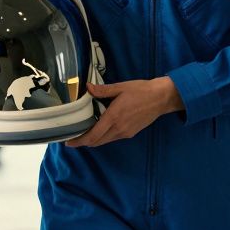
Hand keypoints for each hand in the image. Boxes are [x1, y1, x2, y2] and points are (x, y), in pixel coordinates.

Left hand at [66, 77, 184, 147]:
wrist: (161, 98)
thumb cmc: (141, 90)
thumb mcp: (120, 87)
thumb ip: (102, 90)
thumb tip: (87, 88)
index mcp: (113, 117)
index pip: (93, 135)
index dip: (79, 141)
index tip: (68, 142)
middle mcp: (118, 129)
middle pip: (96, 142)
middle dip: (83, 142)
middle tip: (72, 139)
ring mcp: (125, 133)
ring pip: (104, 141)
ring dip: (93, 140)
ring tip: (83, 134)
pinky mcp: (130, 133)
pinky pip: (113, 138)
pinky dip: (103, 136)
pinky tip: (100, 129)